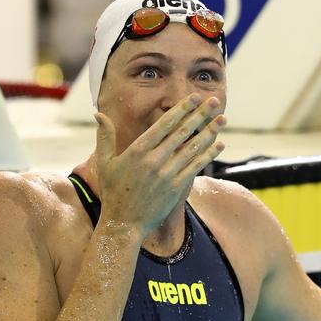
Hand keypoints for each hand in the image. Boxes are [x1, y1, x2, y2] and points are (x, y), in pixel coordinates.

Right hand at [94, 94, 225, 235]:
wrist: (123, 223)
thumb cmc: (113, 192)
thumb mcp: (105, 162)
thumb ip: (105, 136)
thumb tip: (98, 114)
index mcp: (137, 150)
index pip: (165, 124)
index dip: (182, 109)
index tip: (194, 97)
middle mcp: (154, 160)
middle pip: (183, 131)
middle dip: (201, 114)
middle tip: (215, 101)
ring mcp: (167, 174)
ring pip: (193, 148)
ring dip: (210, 132)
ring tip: (223, 119)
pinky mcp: (176, 188)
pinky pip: (196, 167)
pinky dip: (209, 155)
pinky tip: (219, 145)